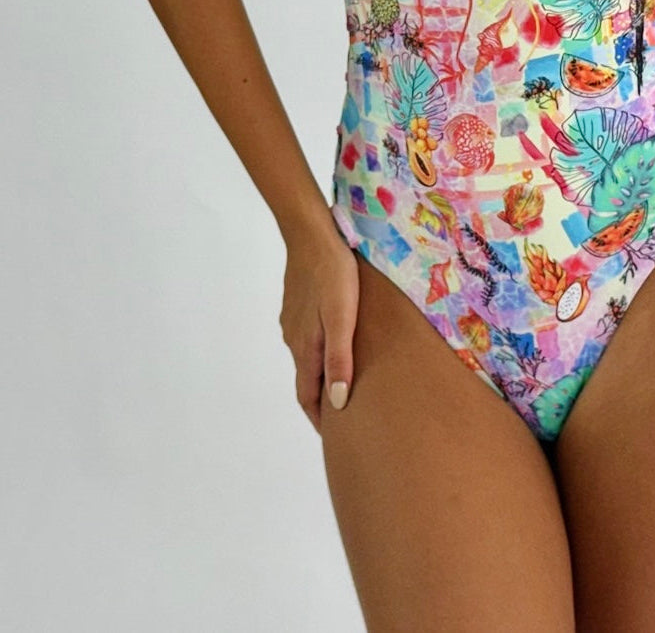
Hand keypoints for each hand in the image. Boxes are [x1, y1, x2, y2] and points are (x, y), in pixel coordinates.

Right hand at [278, 212, 359, 432]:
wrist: (312, 234)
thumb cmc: (334, 274)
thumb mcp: (343, 318)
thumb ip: (340, 359)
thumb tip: (337, 403)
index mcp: (306, 347)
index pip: (308, 396)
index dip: (319, 419)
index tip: (333, 438)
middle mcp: (294, 339)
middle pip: (305, 380)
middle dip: (320, 400)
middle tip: (342, 417)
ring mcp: (292, 321)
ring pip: (305, 358)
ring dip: (319, 375)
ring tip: (341, 382)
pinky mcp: (296, 305)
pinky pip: (305, 338)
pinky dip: (317, 352)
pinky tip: (333, 344)